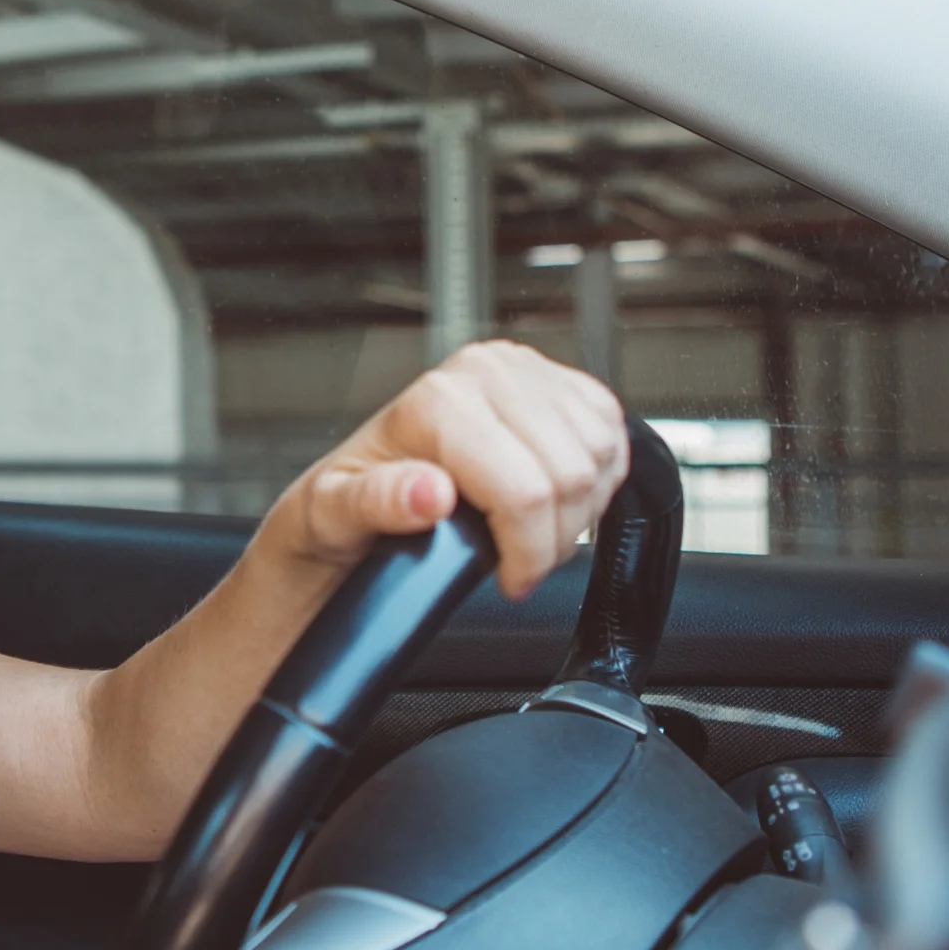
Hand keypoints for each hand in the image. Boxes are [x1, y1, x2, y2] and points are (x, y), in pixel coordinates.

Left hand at [265, 340, 629, 600]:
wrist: (364, 482)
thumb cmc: (349, 501)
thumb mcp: (335, 513)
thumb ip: (375, 503)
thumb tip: (427, 493)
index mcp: (437, 400)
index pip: (525, 491)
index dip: (527, 552)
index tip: (510, 578)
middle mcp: (485, 372)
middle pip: (571, 476)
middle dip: (553, 540)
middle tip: (522, 563)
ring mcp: (526, 371)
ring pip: (600, 457)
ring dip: (578, 513)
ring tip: (534, 535)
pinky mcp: (558, 381)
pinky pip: (613, 434)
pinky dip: (598, 481)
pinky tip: (557, 502)